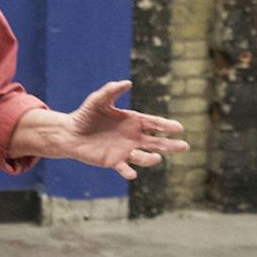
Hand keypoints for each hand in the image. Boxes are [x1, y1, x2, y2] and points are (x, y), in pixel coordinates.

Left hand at [57, 80, 189, 178]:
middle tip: (185, 147)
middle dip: (171, 145)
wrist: (70, 133)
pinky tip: (132, 174)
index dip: (167, 126)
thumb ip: (112, 91)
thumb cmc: (85, 115)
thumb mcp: (98, 100)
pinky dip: (129, 172)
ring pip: (144, 157)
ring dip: (150, 158)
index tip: (179, 128)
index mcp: (133, 121)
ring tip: (156, 157)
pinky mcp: (113, 161)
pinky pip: (124, 168)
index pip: (154, 123)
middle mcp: (133, 137)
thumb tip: (127, 83)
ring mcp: (125, 150)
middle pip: (157, 142)